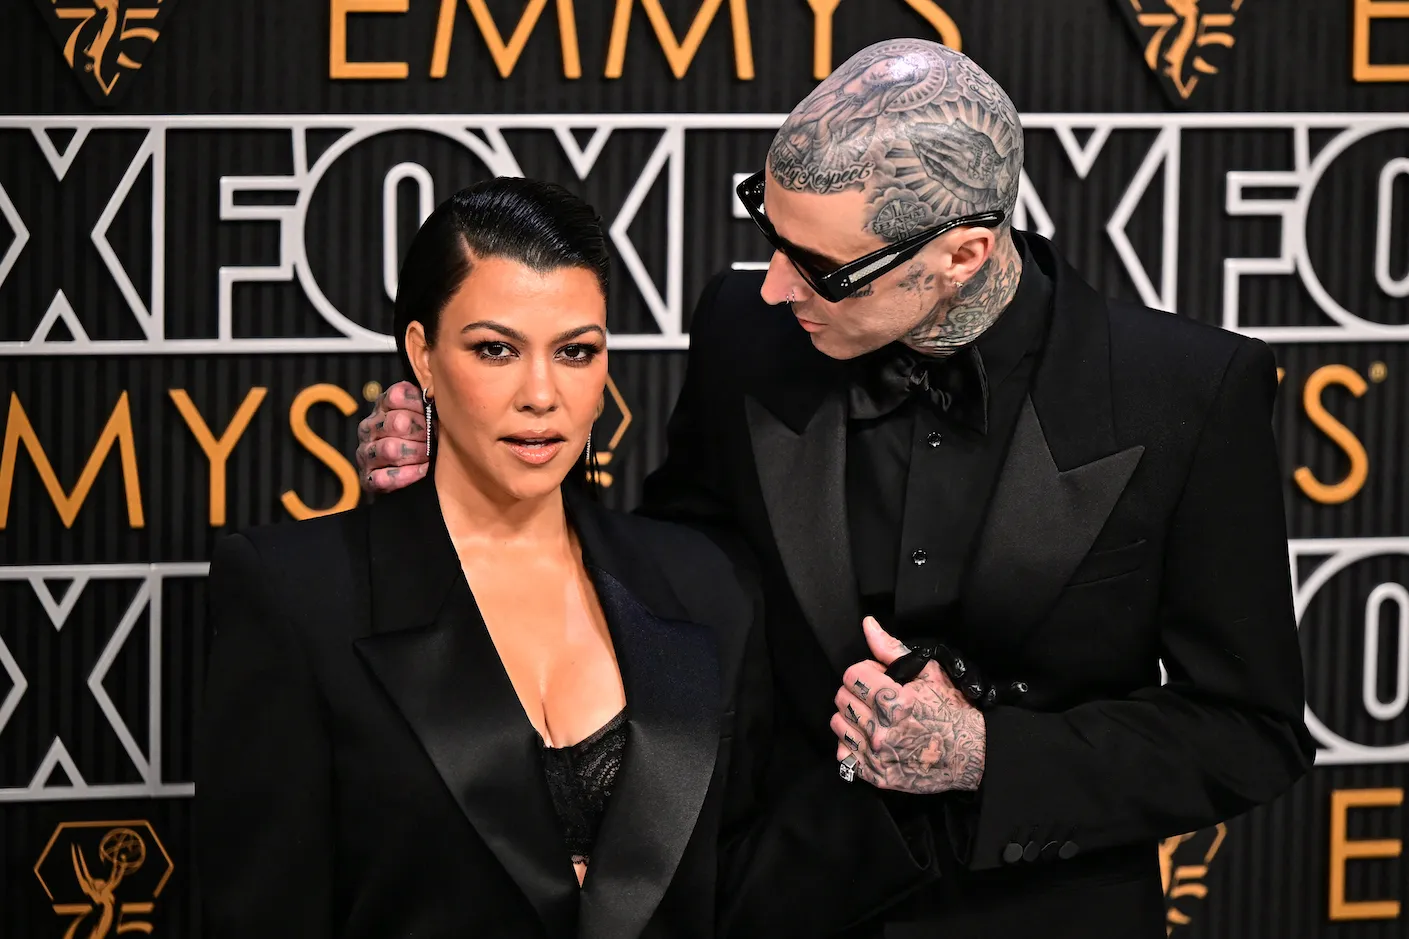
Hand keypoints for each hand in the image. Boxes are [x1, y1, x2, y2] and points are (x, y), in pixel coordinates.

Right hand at [356, 381, 429, 495]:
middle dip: (423, 432)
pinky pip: (385, 477)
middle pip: (397, 423)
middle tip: (434, 439)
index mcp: (382, 406)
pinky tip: (421, 471)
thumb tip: (437, 394)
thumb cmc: (425, 436)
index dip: (420, 406)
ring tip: (429, 456)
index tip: (433, 415)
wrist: (413, 474)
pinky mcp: (368, 478)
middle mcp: (369, 427)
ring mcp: (366, 453)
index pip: (397, 396)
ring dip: (417, 453)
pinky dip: (407, 475)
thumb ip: (429, 401)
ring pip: (390, 449)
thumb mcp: (428, 413)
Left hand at [831, 617, 985, 793]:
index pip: (851, 675)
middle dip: (856, 691)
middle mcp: (881, 730)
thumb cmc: (953, 710)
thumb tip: (868, 624)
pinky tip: (870, 738)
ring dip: (852, 716)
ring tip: (873, 716)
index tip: (879, 677)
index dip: (865, 671)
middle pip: (842, 699)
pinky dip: (852, 744)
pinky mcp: (877, 776)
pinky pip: (844, 755)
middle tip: (877, 696)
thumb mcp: (929, 673)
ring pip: (839, 724)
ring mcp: (878, 756)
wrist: (973, 754)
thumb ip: (891, 649)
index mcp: (893, 701)